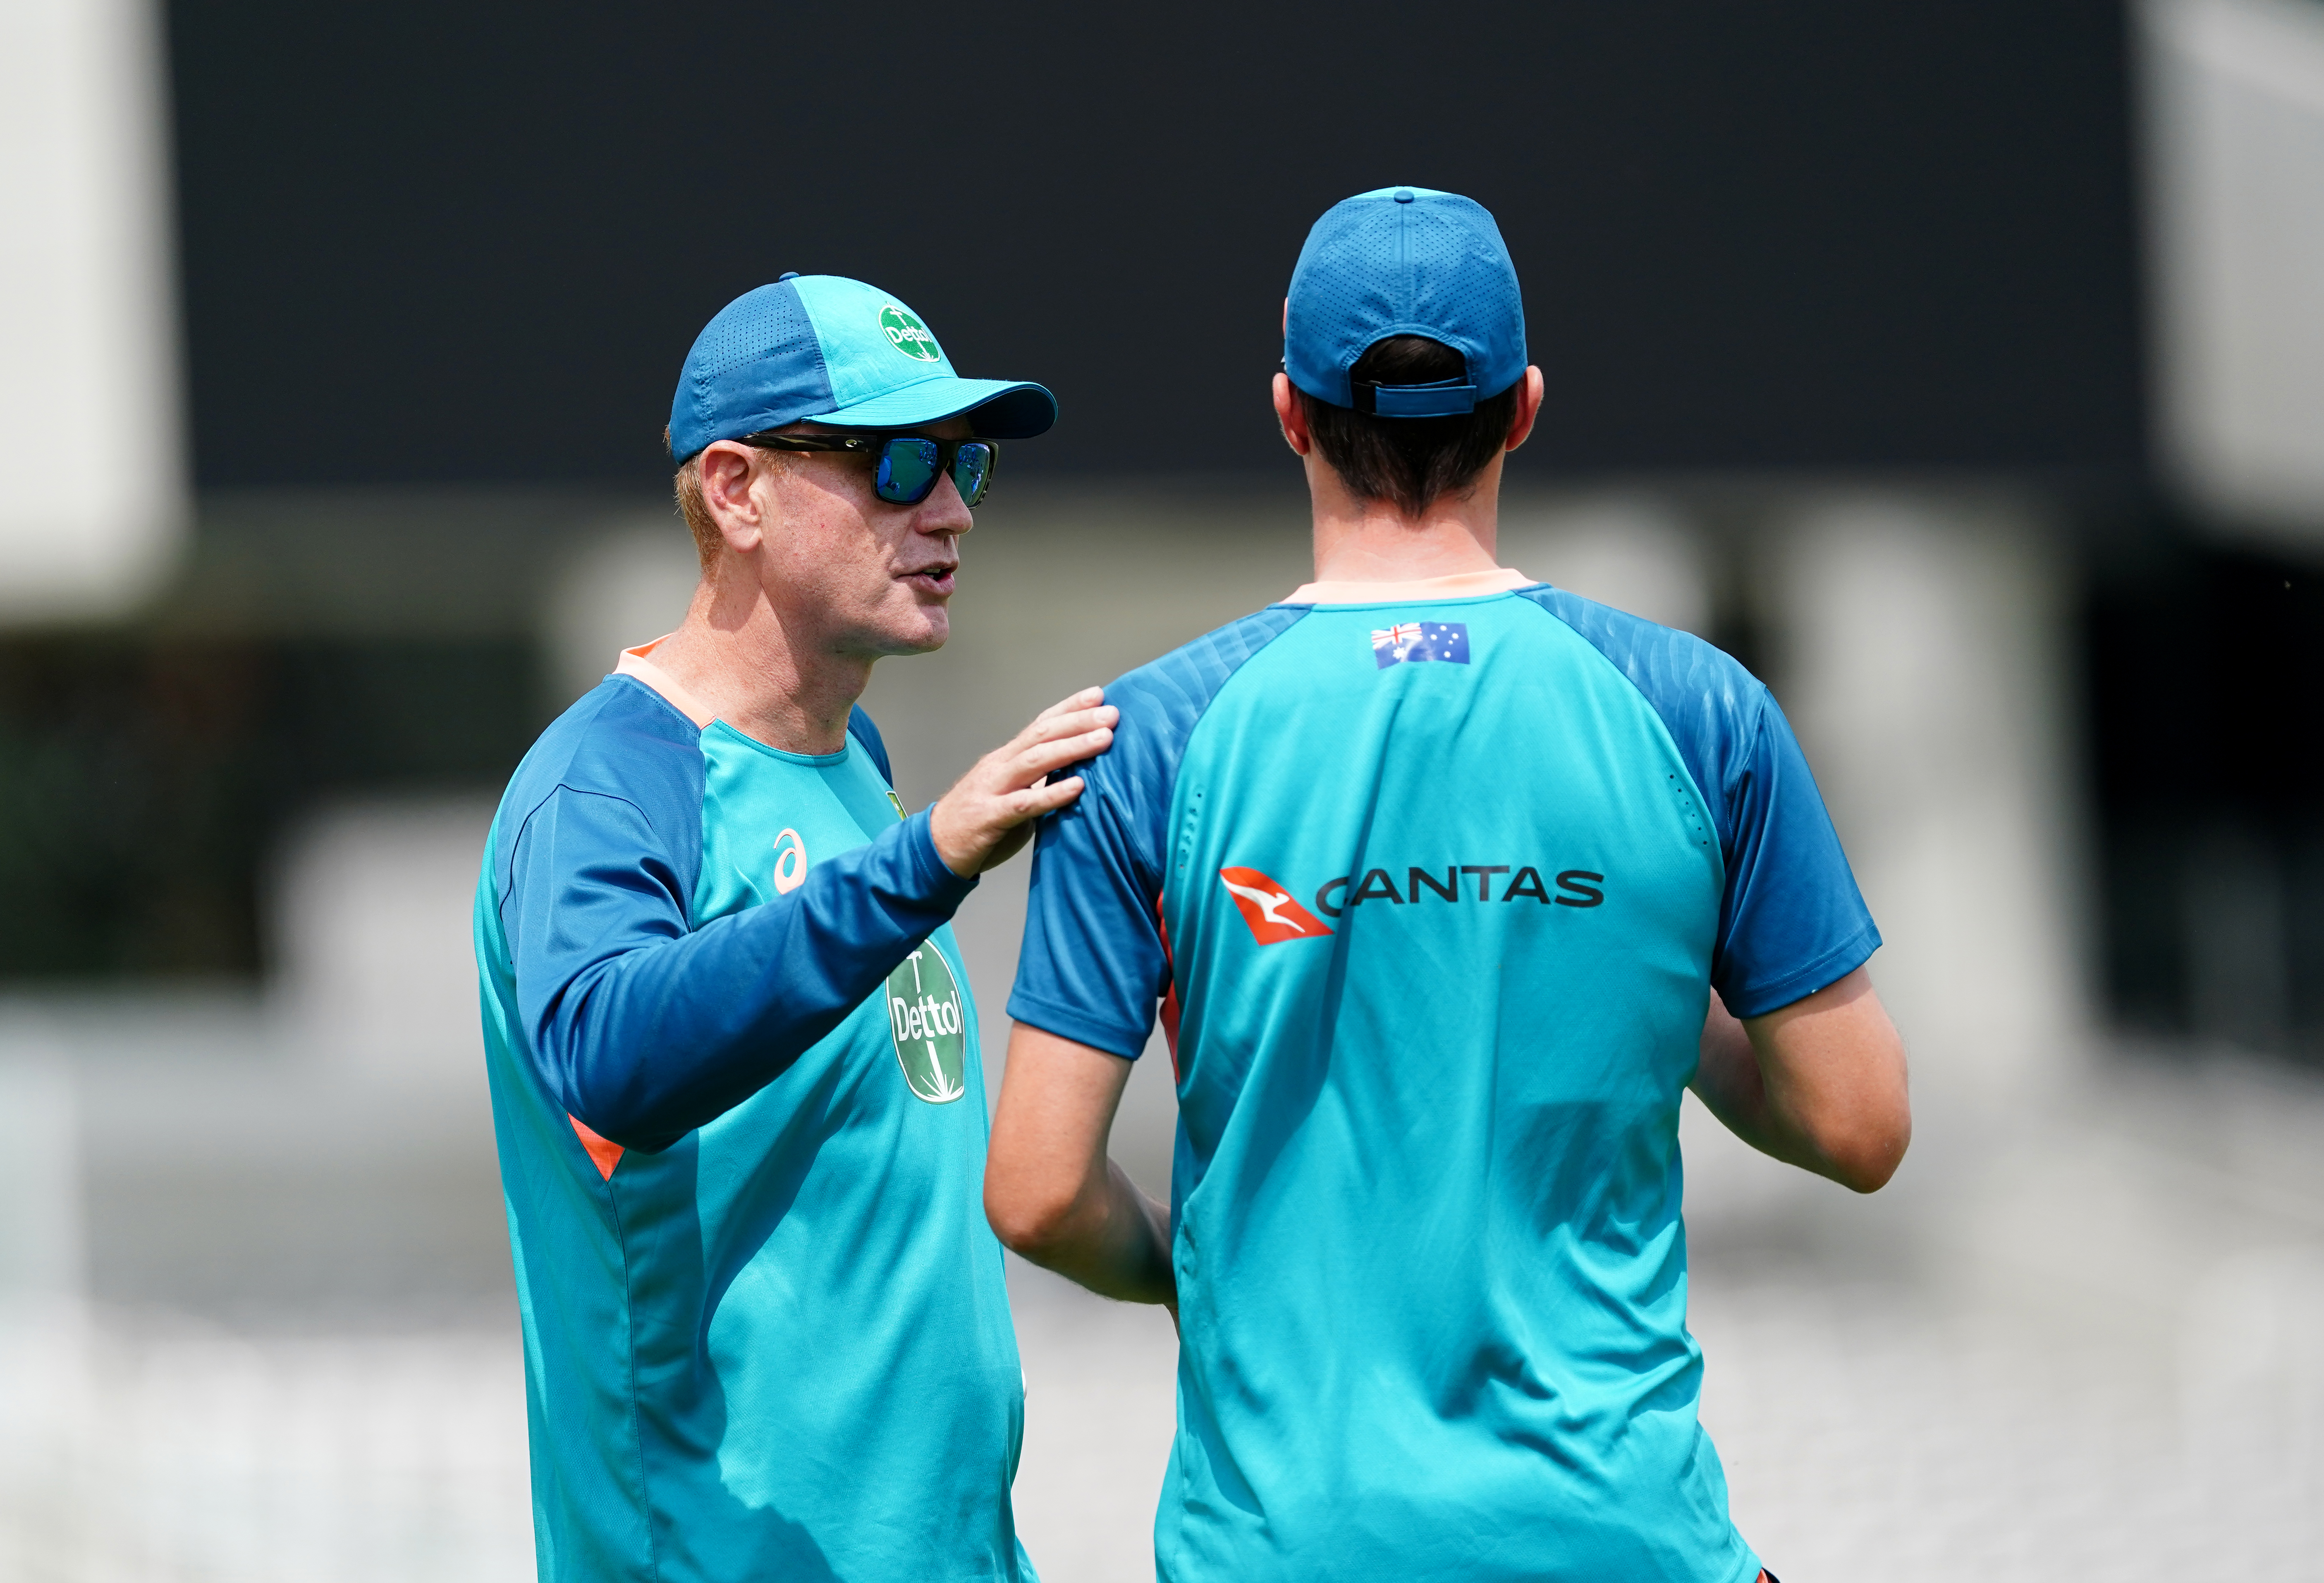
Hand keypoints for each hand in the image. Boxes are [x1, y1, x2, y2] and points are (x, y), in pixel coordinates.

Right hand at [928, 688, 1116, 876]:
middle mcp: (1000, 766)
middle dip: (1079, 721)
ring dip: (1072, 748)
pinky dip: (1053, 793)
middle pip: (1042, 735)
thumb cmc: (979, 824)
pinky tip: (1079, 787)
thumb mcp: (1012, 796)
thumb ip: (1039, 784)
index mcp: (1006, 759)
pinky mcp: (989, 817)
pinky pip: (1024, 803)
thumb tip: (1077, 777)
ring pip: (1035, 760)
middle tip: (1112, 713)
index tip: (1099, 694)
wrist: (935, 849)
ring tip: (1104, 739)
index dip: (1069, 708)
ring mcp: (993, 789)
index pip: (1040, 725)